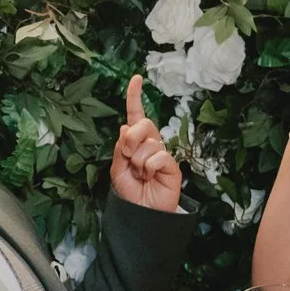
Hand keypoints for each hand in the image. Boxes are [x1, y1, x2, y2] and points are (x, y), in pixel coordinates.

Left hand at [109, 74, 182, 211]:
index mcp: (136, 141)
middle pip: (143, 125)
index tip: (136, 78)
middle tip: (129, 158)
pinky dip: (150, 168)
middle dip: (131, 139)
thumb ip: (121, 147)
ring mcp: (162, 153)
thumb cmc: (129, 191)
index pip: (136, 115)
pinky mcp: (172, 165)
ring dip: (139, 162)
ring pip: (149, 144)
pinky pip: (158, 157)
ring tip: (141, 175)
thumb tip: (126, 126)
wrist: (140, 212)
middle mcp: (151, 143)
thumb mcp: (117, 167)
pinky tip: (151, 177)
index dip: (135, 97)